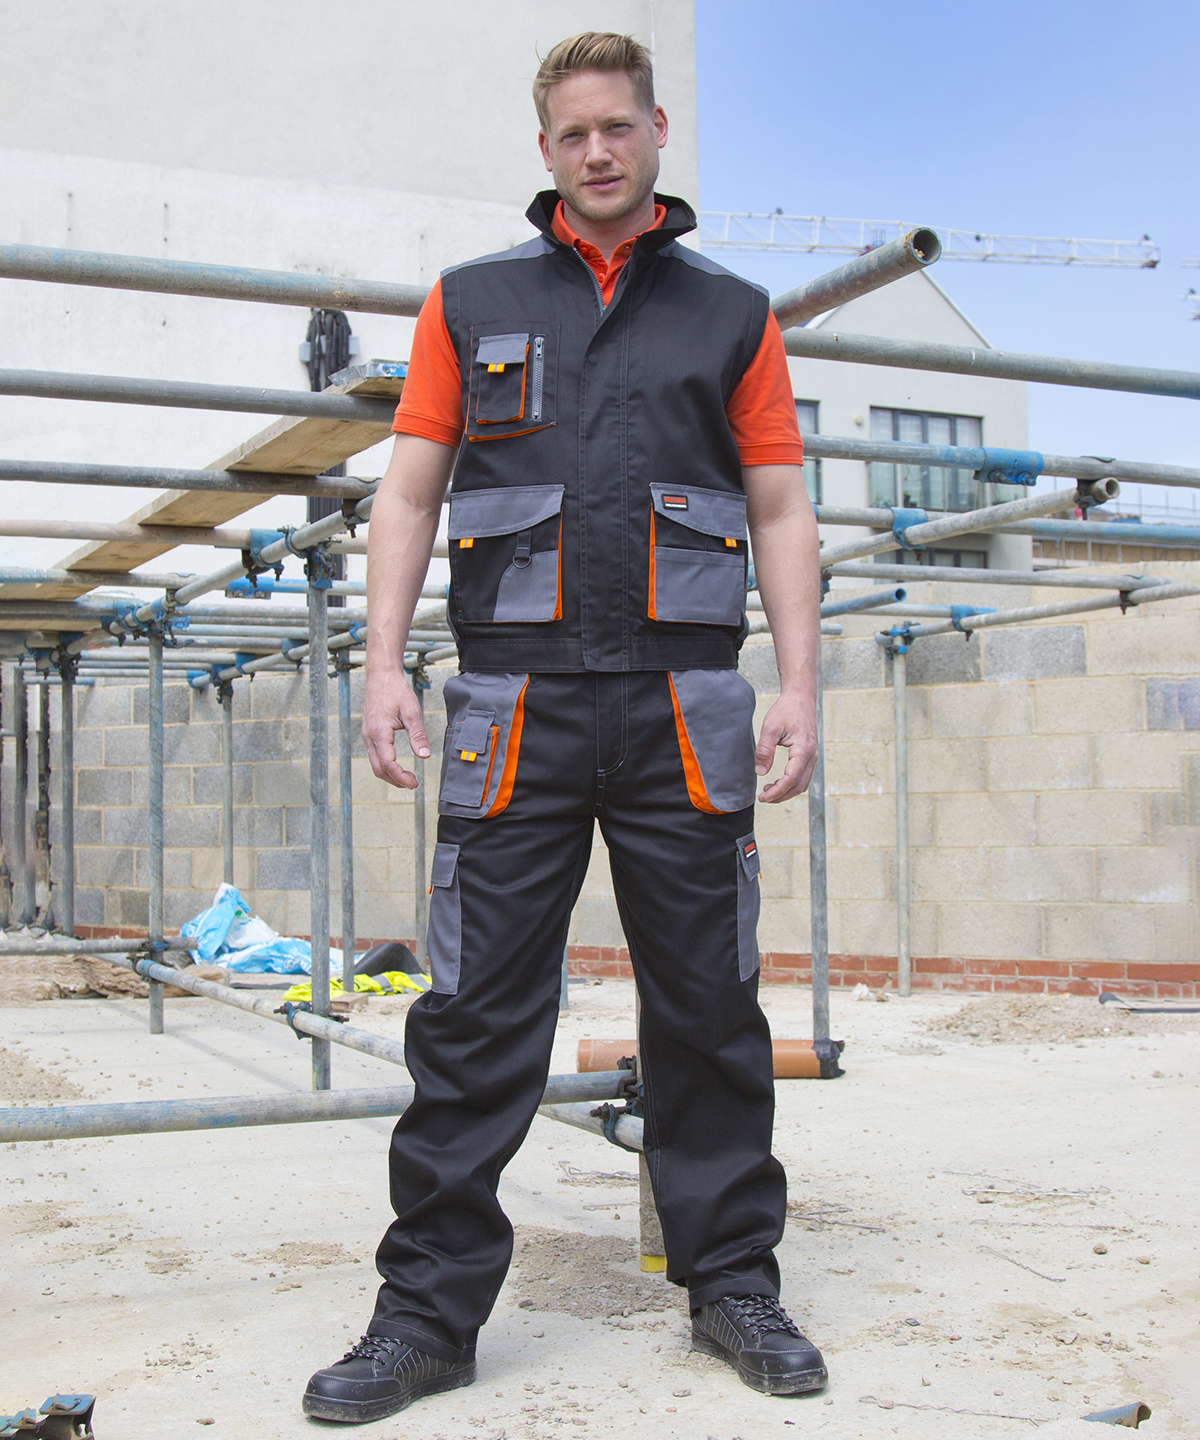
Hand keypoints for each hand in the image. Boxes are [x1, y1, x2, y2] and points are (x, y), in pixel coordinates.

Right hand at [362, 670, 430, 789]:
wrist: (381, 676)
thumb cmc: (395, 690)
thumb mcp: (412, 712)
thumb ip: (418, 735)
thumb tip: (424, 755)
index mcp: (379, 732)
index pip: (388, 764)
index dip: (400, 777)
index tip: (413, 783)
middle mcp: (369, 736)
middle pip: (379, 768)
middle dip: (395, 780)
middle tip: (412, 784)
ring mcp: (366, 735)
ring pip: (375, 763)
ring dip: (389, 774)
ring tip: (406, 778)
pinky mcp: (368, 732)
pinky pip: (374, 755)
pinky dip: (384, 765)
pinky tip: (396, 765)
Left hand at [755, 692, 816, 803]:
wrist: (801, 698)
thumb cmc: (786, 710)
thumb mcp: (770, 727)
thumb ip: (765, 750)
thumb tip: (760, 772)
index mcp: (803, 749)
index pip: (791, 779)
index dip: (777, 791)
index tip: (763, 797)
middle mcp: (812, 755)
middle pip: (799, 786)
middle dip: (781, 796)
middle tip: (763, 798)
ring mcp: (813, 756)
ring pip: (803, 783)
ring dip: (787, 791)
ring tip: (768, 792)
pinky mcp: (810, 755)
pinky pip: (803, 776)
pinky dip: (791, 784)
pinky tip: (777, 782)